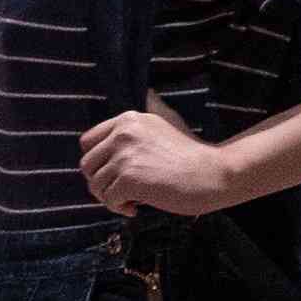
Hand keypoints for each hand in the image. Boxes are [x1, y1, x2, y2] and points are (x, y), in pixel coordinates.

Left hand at [77, 108, 241, 218]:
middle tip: (121, 191)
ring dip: (111, 198)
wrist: (214, 173)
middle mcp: (122, 133)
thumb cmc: (191, 155)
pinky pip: (108, 200)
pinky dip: (120, 208)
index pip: (87, 142)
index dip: (97, 162)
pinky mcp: (130, 178)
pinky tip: (136, 208)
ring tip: (132, 200)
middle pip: (87, 165)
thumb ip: (150, 111)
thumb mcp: (168, 121)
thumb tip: (147, 91)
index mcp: (127, 119)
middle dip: (101, 182)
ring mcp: (125, 155)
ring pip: (96, 185)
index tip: (114, 173)